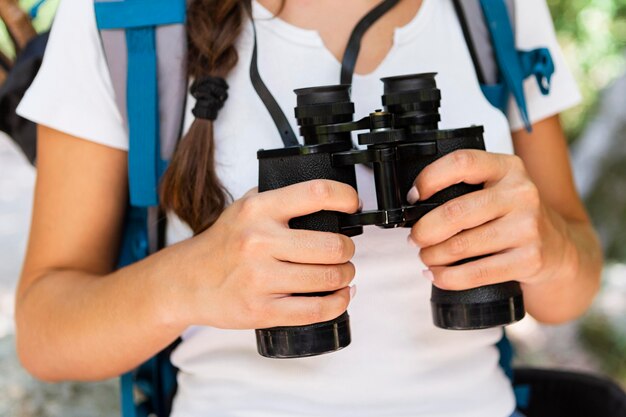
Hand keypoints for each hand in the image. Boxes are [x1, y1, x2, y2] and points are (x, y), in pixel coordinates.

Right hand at [178, 180, 359, 329]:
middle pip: (331, 245)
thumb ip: (276, 198)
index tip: (353, 205)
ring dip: (344, 276)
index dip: (346, 197)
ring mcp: (259, 278)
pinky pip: (315, 310)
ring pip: (328, 278)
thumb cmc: (221, 245)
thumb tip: (324, 197)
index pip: (316, 194)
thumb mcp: (242, 208)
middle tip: (344, 252)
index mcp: (258, 210)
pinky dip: (338, 303)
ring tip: (341, 273)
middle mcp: (258, 241)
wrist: (186, 281)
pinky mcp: (261, 310)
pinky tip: (340, 296)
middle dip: (347, 250)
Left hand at [407, 150, 569, 291]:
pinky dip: (447, 277)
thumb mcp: (498, 188)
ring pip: (461, 246)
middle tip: (415, 238)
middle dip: (424, 230)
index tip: (413, 197)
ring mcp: (528, 227)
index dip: (429, 179)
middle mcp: (521, 193)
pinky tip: (437, 275)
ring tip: (426, 256)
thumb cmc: (515, 216)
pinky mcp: (529, 259)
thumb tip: (415, 206)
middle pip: (455, 212)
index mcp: (508, 167)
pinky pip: (475, 273)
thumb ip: (467, 187)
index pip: (461, 163)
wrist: (560, 248)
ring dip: (432, 256)